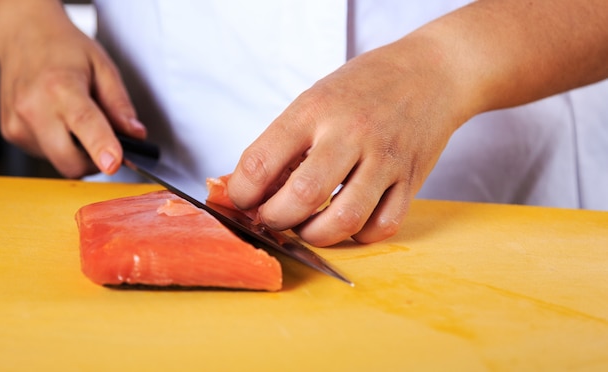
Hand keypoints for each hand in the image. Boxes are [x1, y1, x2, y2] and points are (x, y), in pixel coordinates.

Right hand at [0, 2, 144, 177]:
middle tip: (107, 142)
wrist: (24, 35)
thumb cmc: (63, 48)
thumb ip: (120, 104)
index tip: (114, 163)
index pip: (84, 124)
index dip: (101, 147)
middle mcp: (34, 108)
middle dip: (95, 161)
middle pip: (70, 160)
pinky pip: (46, 155)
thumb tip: (135, 134)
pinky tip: (59, 121)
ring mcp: (18, 124)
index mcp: (60, 87)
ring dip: (77, 152)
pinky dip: (60, 146)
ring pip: (59, 162)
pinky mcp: (11, 134)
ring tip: (75, 119)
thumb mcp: (103, 67)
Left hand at [228, 34, 470, 245]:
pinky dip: (358, 235)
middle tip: (272, 217)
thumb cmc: (363, 87)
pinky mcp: (411, 180)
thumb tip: (245, 189)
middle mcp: (350, 133)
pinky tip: (348, 221)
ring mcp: (384, 158)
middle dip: (275, 219)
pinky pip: (382, 226)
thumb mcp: (314, 100)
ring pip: (343, 220)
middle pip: (302, 196)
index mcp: (315, 110)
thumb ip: (281, 143)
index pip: (261, 162)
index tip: (243, 200)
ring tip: (306, 226)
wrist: (431, 72)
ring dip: (314, 235)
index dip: (241, 193)